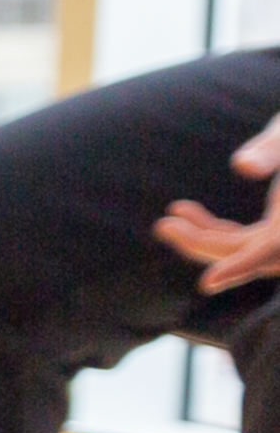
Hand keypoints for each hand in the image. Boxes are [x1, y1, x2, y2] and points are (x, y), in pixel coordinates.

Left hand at [157, 111, 279, 291]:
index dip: (240, 266)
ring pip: (241, 249)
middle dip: (203, 244)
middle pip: (247, 254)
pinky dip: (212, 229)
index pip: (270, 252)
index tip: (207, 282)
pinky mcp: (275, 232)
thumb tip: (241, 166)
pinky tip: (181, 211)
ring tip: (167, 221)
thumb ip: (270, 150)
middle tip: (163, 226)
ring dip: (202, 237)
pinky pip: (241, 240)